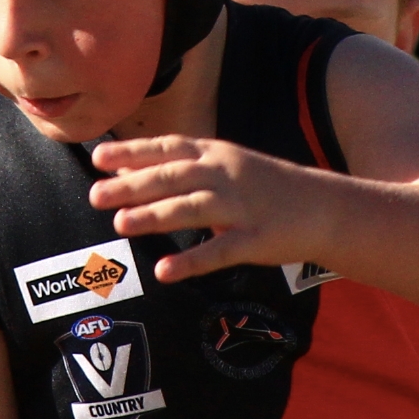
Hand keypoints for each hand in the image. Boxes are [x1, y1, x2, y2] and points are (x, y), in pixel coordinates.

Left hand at [89, 135, 330, 284]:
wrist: (323, 207)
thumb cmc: (264, 187)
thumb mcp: (224, 166)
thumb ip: (178, 168)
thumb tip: (122, 172)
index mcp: (216, 154)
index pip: (168, 148)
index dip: (132, 152)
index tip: (97, 158)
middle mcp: (226, 175)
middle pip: (173, 178)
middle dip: (133, 186)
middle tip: (95, 195)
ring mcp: (242, 206)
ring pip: (192, 209)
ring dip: (154, 215)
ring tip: (120, 224)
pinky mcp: (256, 239)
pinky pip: (220, 251)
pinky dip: (192, 261)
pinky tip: (165, 270)